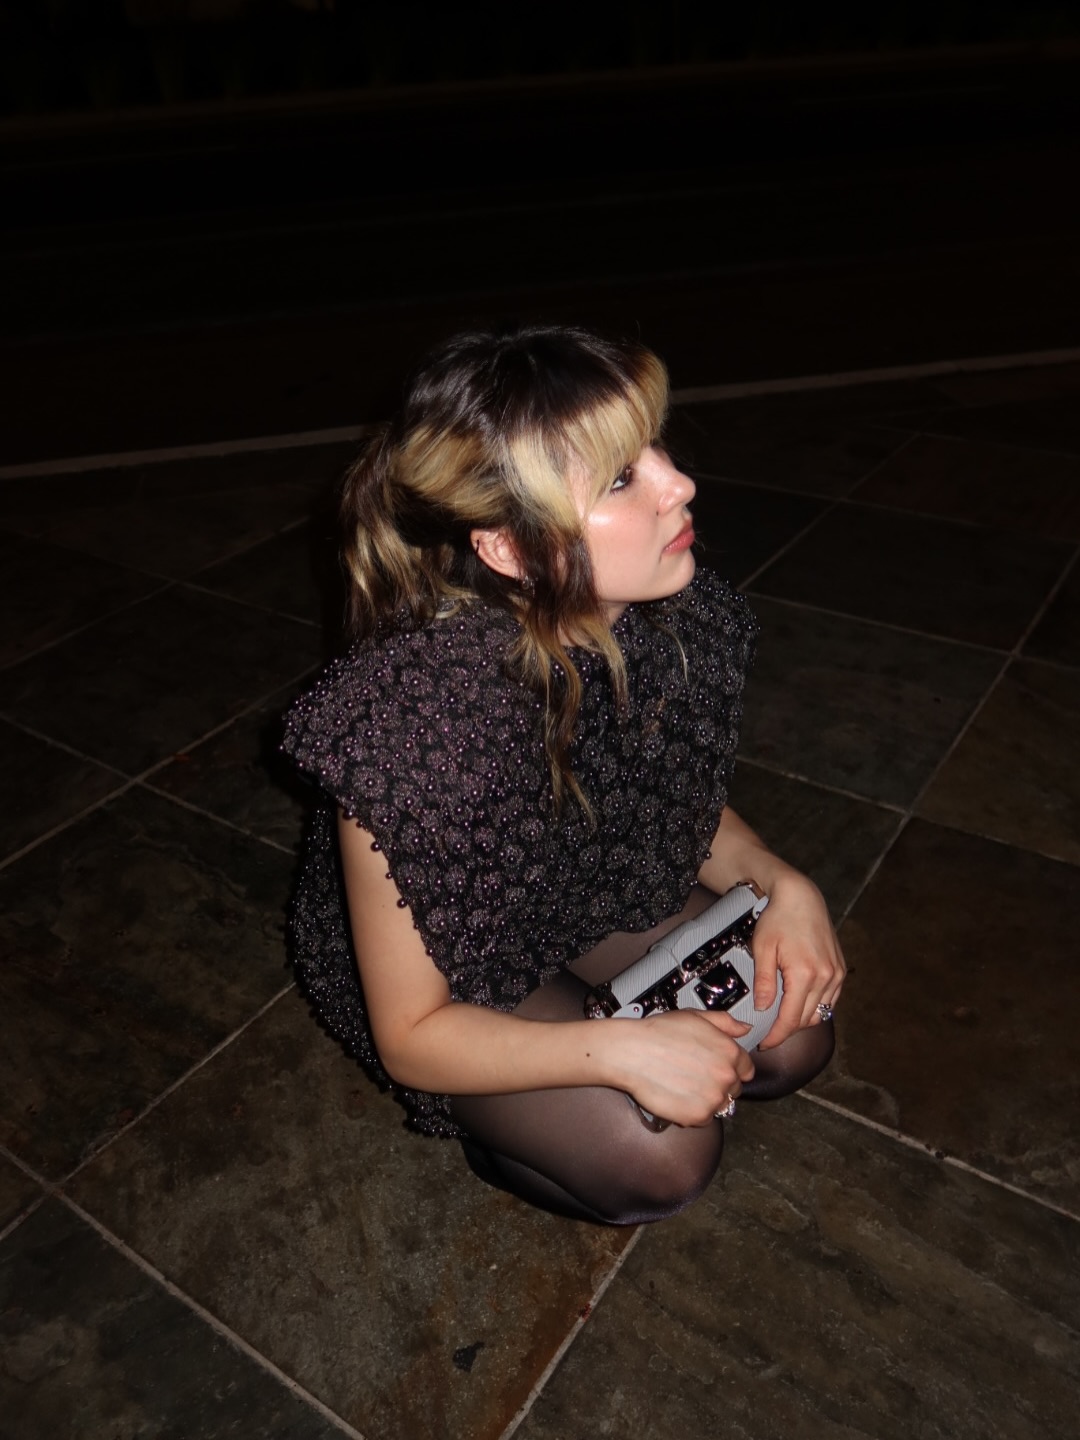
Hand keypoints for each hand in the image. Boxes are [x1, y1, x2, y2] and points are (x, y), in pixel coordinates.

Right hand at [604, 1009, 756, 1127]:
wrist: (632, 1053)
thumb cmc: (658, 1033)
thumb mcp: (695, 1016)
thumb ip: (725, 1022)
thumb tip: (744, 1029)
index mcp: (730, 1052)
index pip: (746, 1068)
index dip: (731, 1067)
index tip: (717, 1067)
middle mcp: (726, 1076)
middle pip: (734, 1088)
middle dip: (719, 1083)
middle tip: (696, 1075)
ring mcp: (713, 1098)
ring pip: (720, 1105)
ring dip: (707, 1098)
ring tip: (685, 1085)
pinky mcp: (697, 1116)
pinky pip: (704, 1118)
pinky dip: (693, 1111)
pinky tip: (678, 1095)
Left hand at [750, 868, 845, 1049]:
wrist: (800, 897)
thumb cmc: (778, 918)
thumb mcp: (762, 949)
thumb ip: (764, 981)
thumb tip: (763, 1009)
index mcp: (805, 974)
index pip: (791, 1019)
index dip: (777, 1035)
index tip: (765, 1043)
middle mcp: (825, 977)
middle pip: (806, 1019)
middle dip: (787, 1030)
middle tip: (769, 1032)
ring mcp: (836, 974)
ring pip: (820, 1012)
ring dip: (802, 1020)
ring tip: (782, 1019)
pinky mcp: (840, 969)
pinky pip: (830, 1000)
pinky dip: (815, 1007)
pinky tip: (799, 1004)